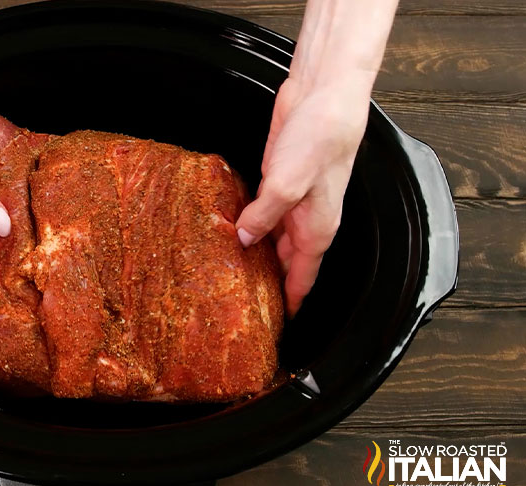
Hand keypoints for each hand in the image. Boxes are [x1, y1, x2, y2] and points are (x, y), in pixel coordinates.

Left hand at [236, 77, 369, 315]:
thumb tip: (243, 240)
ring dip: (252, 253)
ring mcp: (291, 200)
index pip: (301, 279)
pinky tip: (227, 231)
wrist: (324, 95)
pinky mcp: (276, 181)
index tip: (273, 327)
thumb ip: (264, 215)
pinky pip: (261, 212)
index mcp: (316, 229)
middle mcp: (306, 220)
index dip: (288, 305)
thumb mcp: (288, 182)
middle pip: (283, 263)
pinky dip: (246, 224)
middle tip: (237, 302)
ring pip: (270, 239)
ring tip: (225, 273)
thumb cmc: (321, 137)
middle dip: (264, 283)